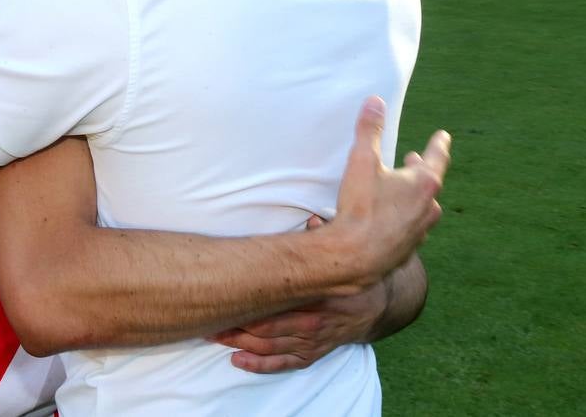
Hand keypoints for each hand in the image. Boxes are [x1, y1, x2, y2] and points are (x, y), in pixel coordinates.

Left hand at [210, 217, 390, 373]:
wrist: (375, 307)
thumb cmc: (347, 277)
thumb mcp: (339, 255)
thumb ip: (321, 237)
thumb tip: (311, 221)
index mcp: (317, 294)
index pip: (275, 302)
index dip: (247, 303)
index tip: (223, 298)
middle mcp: (313, 321)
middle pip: (266, 329)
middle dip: (236, 328)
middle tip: (210, 322)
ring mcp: (313, 340)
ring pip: (270, 347)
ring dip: (241, 344)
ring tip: (216, 338)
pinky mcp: (313, 353)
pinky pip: (284, 363)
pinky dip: (261, 364)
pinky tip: (238, 360)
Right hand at [322, 96, 449, 294]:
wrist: (352, 258)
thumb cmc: (359, 209)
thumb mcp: (361, 162)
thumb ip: (369, 130)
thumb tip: (375, 101)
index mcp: (423, 184)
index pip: (437, 156)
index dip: (439, 143)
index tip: (442, 136)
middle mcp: (428, 209)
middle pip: (430, 183)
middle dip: (421, 169)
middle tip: (413, 158)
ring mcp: (419, 232)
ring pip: (422, 208)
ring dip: (413, 196)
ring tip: (400, 190)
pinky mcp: (407, 251)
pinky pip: (409, 228)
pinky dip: (402, 219)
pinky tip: (389, 219)